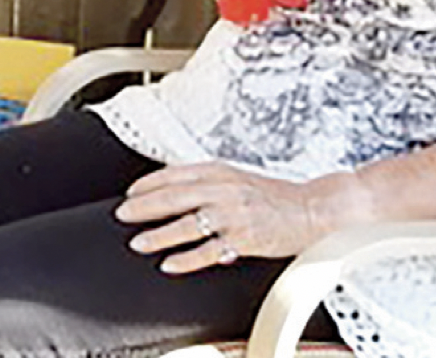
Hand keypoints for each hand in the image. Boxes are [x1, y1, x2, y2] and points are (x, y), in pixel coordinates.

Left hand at [115, 161, 317, 274]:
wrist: (311, 208)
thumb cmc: (275, 196)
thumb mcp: (240, 179)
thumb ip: (211, 183)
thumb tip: (177, 192)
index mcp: (223, 171)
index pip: (178, 173)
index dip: (151, 182)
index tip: (131, 191)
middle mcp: (226, 189)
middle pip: (176, 196)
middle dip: (145, 206)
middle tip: (124, 214)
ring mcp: (235, 214)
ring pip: (188, 223)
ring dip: (160, 234)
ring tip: (139, 242)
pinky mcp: (244, 238)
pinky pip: (209, 250)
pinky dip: (186, 259)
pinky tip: (170, 264)